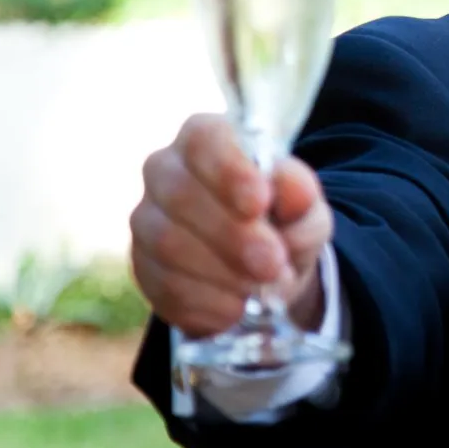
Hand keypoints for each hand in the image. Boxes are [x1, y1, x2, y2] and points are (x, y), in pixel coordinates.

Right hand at [129, 114, 332, 337]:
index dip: (228, 170)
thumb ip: (302, 196)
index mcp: (206, 139)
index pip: (204, 138)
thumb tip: (291, 189)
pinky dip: (206, 303)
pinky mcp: (142, 267)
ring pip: (167, 243)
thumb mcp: (306, 208)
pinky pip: (162, 286)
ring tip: (262, 288)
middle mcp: (165, 171)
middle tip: (272, 264)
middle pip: (180, 194)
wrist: (266, 269)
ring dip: (220, 272)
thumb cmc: (284, 221)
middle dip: (231, 235)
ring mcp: (147, 220)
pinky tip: (236, 309)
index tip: (259, 202)